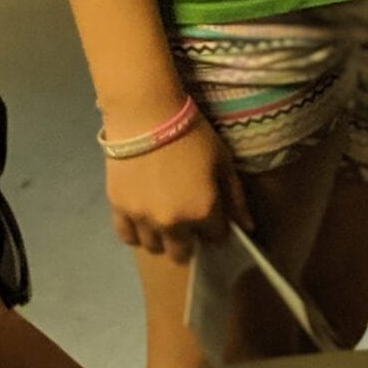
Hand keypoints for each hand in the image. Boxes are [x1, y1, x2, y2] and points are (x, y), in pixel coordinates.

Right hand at [104, 117, 245, 263]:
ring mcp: (143, 218)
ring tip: (163, 217)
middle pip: (183, 253)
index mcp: (203, 211)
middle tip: (187, 219)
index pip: (216, 238)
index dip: (216, 227)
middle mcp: (173, 223)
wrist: (146, 114)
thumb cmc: (192, 134)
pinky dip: (137, 232)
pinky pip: (127, 237)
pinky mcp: (119, 209)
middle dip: (189, 240)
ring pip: (154, 247)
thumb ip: (236, 198)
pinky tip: (143, 218)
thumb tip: (248, 228)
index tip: (211, 213)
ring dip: (162, 238)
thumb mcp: (223, 161)